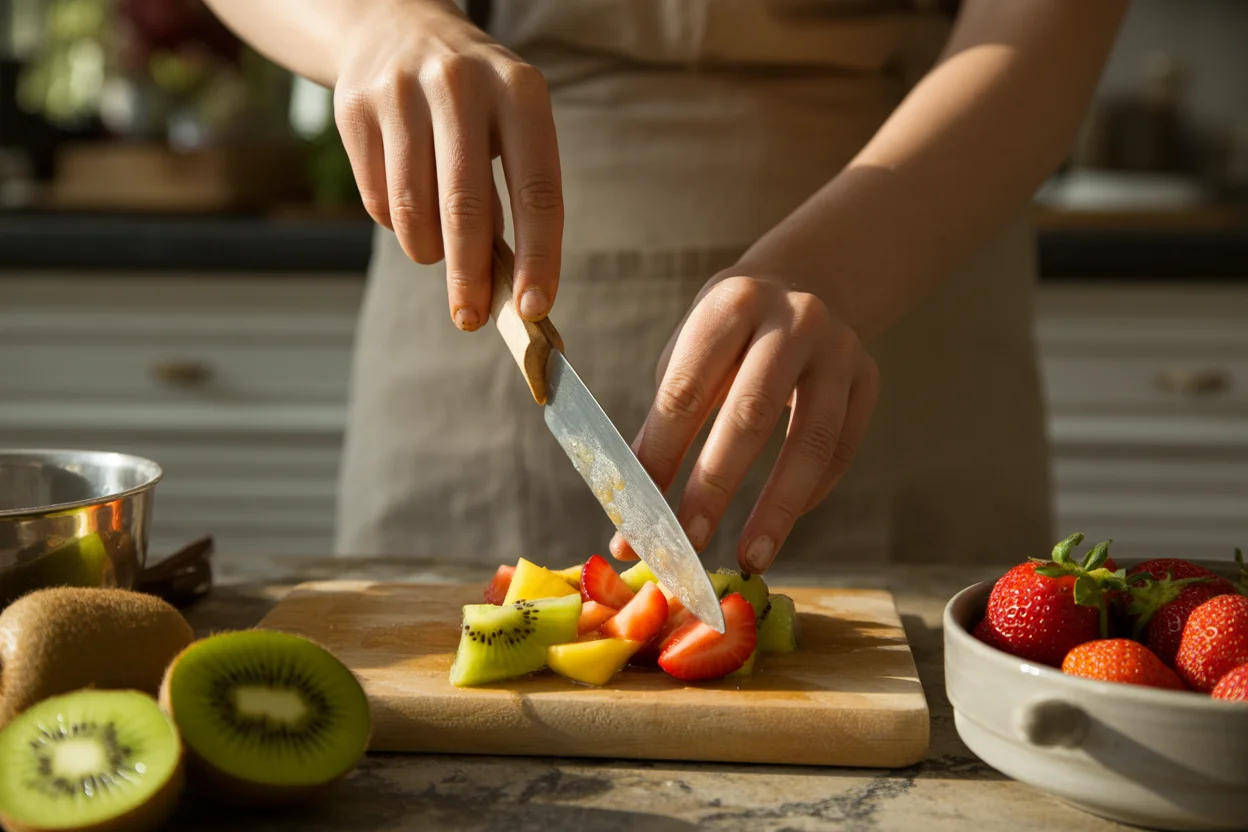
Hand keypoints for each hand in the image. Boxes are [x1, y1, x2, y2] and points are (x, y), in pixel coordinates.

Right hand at [332, 0, 562, 329]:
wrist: (394, 26)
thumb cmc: (474, 102)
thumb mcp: (510, 126)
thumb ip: (513, 196)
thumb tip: (511, 290)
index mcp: (519, 91)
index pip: (538, 190)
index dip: (538, 256)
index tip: (534, 308)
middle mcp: (460, 84)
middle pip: (466, 207)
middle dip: (470, 276)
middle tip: (471, 318)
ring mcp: (401, 92)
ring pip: (414, 211)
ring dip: (429, 251)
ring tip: (438, 249)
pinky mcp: (354, 108)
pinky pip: (377, 200)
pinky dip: (397, 223)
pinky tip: (407, 202)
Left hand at [609, 273, 879, 573]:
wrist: (809, 281)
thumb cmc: (729, 334)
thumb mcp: (689, 352)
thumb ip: (666, 420)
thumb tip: (636, 508)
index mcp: (731, 305)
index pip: (686, 390)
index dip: (660, 456)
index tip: (636, 515)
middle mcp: (792, 320)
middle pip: (749, 414)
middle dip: (713, 487)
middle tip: (685, 545)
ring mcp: (839, 349)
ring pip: (812, 441)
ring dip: (777, 508)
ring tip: (749, 558)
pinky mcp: (869, 379)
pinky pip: (842, 450)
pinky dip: (810, 493)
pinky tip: (779, 525)